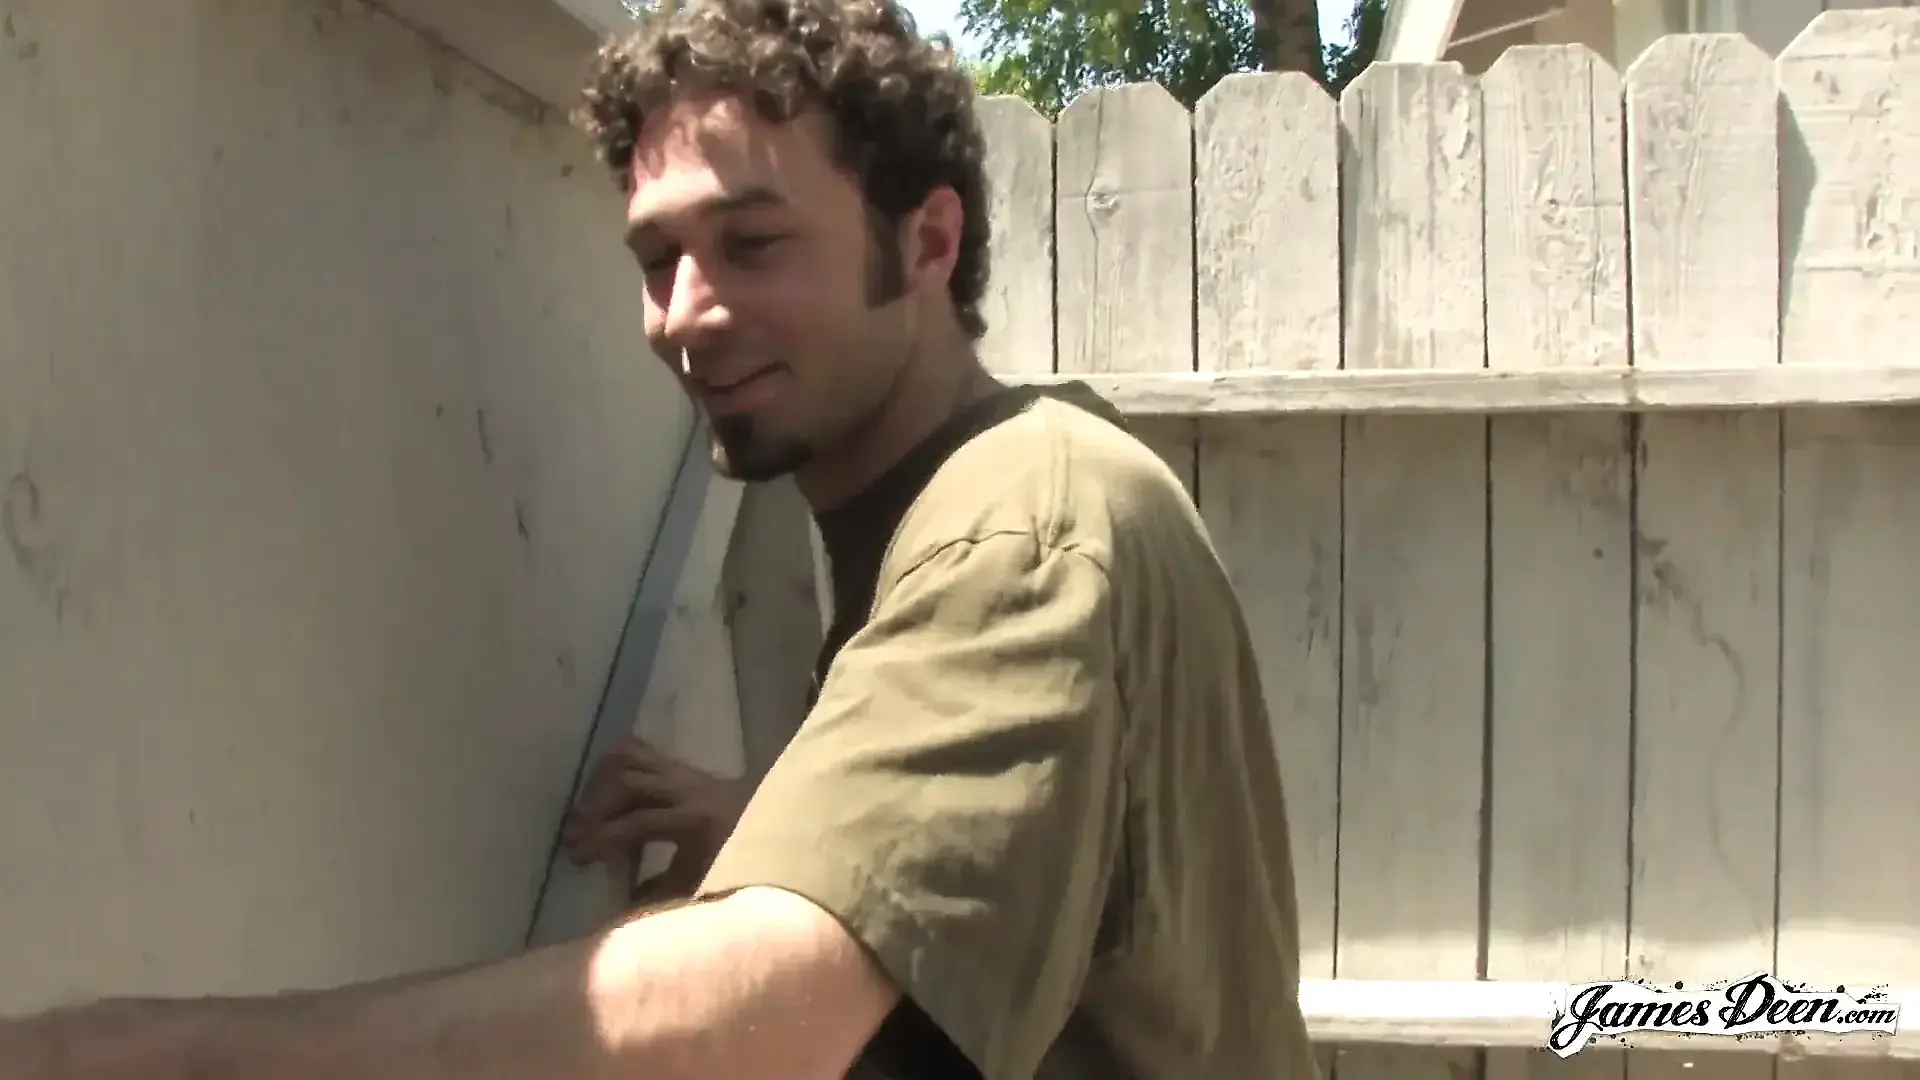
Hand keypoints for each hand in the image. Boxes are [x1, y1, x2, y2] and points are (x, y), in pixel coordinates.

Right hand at [561, 737, 754, 904]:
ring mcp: (680, 770)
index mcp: (694, 819)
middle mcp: (685, 787)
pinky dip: (613, 763)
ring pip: (628, 760)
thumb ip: (662, 893)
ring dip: (599, 784)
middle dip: (593, 809)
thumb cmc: (737, 857)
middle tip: (573, 835)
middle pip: (626, 783)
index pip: (638, 822)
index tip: (579, 857)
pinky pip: (638, 750)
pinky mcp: (676, 763)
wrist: (772, 818)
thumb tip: (623, 907)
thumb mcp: (702, 880)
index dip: (604, 838)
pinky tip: (600, 787)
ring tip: (584, 812)